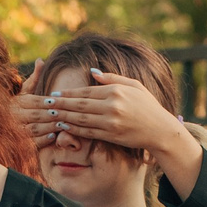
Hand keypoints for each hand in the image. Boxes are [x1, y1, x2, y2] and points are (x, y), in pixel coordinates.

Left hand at [43, 68, 202, 194]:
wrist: (160, 130)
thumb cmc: (148, 106)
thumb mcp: (133, 85)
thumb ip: (112, 78)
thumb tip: (92, 71)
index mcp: (116, 91)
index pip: (87, 91)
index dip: (69, 93)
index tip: (55, 93)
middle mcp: (112, 106)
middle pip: (80, 104)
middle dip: (61, 104)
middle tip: (46, 103)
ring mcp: (111, 122)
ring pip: (81, 119)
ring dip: (64, 116)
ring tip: (51, 114)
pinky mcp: (111, 135)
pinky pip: (88, 132)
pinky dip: (74, 129)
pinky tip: (64, 126)